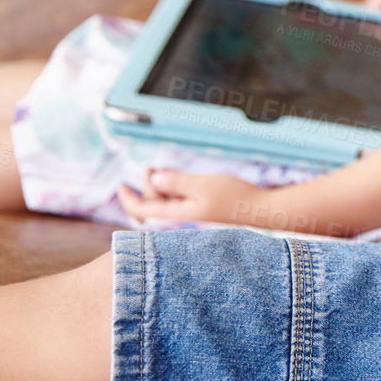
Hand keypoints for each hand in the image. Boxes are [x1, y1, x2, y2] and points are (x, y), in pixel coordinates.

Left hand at [117, 169, 264, 226]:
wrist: (259, 208)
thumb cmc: (233, 196)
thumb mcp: (203, 185)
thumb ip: (176, 182)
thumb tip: (154, 179)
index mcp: (178, 212)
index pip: (142, 211)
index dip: (128, 199)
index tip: (120, 185)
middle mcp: (181, 214)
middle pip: (152, 204)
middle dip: (147, 185)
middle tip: (153, 165)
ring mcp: (191, 212)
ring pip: (164, 201)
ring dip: (159, 186)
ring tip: (163, 168)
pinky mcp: (201, 207)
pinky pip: (177, 199)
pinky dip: (172, 188)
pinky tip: (178, 177)